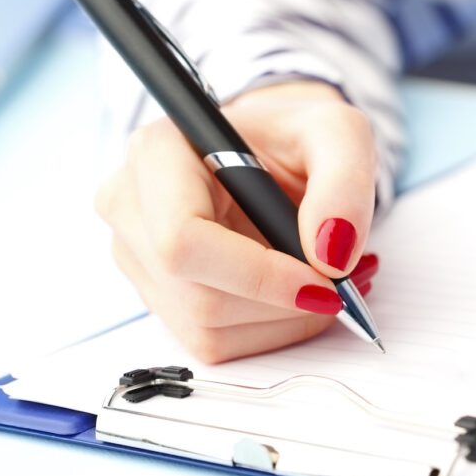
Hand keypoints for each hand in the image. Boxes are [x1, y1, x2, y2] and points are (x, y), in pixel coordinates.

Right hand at [96, 79, 379, 361]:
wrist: (280, 155)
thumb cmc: (297, 138)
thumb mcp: (339, 133)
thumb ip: (344, 183)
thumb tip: (331, 255)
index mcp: (159, 151)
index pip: (183, 239)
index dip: (257, 275)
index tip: (323, 281)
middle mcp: (131, 205)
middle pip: (197, 296)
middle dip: (281, 304)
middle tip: (341, 286)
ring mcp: (138, 256)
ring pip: (207, 329)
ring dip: (283, 321)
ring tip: (329, 283)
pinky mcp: (160, 294)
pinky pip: (214, 341)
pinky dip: (272, 330)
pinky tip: (300, 295)